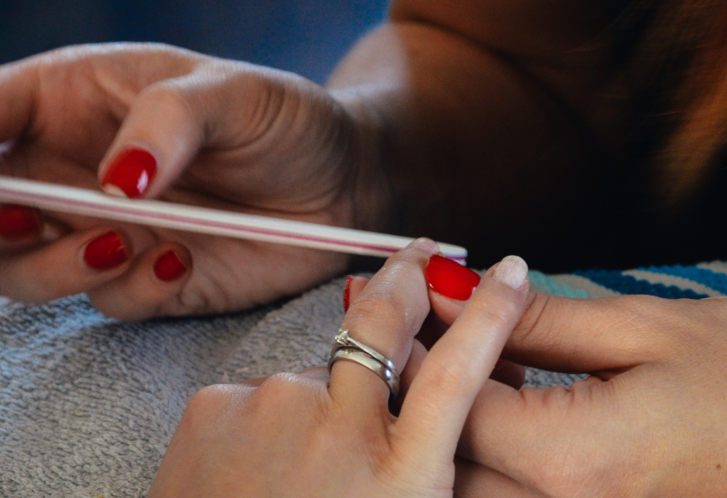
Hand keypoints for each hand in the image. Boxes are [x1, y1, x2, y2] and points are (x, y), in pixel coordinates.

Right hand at [0, 43, 387, 318]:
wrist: (339, 184)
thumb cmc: (283, 119)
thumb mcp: (233, 91)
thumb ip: (168, 119)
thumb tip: (112, 181)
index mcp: (74, 100)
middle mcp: (73, 170)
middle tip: (28, 215)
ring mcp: (103, 230)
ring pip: (23, 269)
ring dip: (56, 265)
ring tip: (124, 239)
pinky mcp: (144, 280)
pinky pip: (105, 303)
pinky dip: (129, 290)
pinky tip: (181, 261)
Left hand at [148, 239, 530, 496]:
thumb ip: (414, 468)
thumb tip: (422, 413)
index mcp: (399, 479)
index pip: (459, 374)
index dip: (489, 314)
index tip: (510, 272)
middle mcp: (340, 431)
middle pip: (383, 323)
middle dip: (406, 277)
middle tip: (417, 253)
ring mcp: (273, 408)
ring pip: (313, 376)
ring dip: (315, 403)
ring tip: (289, 470)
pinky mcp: (216, 402)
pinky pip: (257, 395)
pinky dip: (263, 422)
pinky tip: (248, 470)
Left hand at [433, 288, 726, 495]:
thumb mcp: (640, 329)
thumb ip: (535, 318)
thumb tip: (458, 290)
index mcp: (575, 461)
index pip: (455, 407)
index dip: (421, 352)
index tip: (411, 305)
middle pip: (450, 457)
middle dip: (425, 393)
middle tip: (425, 329)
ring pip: (471, 483)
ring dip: (450, 423)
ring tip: (463, 356)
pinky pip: (511, 491)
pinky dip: (490, 447)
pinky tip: (507, 396)